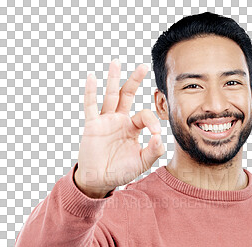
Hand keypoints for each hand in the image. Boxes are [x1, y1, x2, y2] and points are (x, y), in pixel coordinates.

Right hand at [74, 59, 163, 197]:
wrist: (100, 180)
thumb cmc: (121, 171)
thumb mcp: (142, 163)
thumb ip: (153, 151)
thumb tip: (161, 137)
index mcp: (133, 128)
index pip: (144, 115)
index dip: (152, 121)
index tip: (155, 133)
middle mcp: (120, 120)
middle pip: (128, 96)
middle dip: (135, 81)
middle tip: (143, 66)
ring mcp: (105, 121)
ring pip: (110, 96)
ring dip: (113, 79)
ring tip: (116, 62)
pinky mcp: (92, 126)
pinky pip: (90, 106)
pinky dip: (91, 92)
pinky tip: (92, 78)